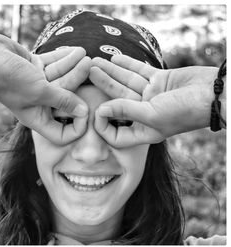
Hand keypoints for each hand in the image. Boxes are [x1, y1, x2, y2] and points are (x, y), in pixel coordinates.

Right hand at [0, 31, 89, 143]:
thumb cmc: (7, 78)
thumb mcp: (39, 92)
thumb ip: (63, 101)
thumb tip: (84, 112)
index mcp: (38, 118)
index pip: (62, 133)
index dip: (77, 127)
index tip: (87, 111)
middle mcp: (38, 104)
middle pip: (66, 100)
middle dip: (79, 83)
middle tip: (91, 66)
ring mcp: (36, 86)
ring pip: (61, 79)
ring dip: (73, 66)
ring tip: (85, 54)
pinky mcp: (34, 70)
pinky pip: (53, 66)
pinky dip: (63, 59)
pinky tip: (74, 51)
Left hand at [90, 55, 220, 146]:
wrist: (214, 94)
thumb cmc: (186, 111)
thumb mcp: (152, 115)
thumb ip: (126, 111)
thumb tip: (103, 110)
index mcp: (144, 130)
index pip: (117, 132)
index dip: (104, 124)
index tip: (97, 111)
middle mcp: (145, 113)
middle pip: (117, 100)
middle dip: (102, 86)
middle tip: (87, 72)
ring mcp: (152, 96)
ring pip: (126, 83)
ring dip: (110, 72)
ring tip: (94, 61)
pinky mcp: (160, 80)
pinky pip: (139, 72)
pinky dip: (127, 65)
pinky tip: (113, 58)